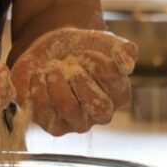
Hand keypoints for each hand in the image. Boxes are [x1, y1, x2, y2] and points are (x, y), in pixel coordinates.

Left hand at [11, 28, 137, 135]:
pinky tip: (39, 74)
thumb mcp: (106, 42)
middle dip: (81, 78)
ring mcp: (75, 123)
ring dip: (57, 81)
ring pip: (69, 108)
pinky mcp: (51, 124)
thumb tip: (128, 64)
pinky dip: (38, 86)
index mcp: (119, 96)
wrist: (53, 52)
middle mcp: (100, 115)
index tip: (85, 51)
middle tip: (70, 62)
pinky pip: (43, 111)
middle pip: (99, 107)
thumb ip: (123, 49)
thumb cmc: (85, 48)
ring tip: (52, 66)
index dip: (98, 63)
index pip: (115, 83)